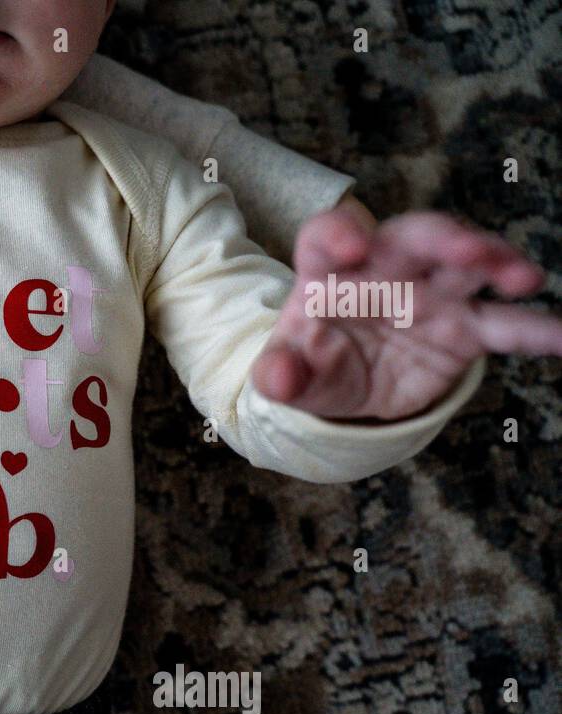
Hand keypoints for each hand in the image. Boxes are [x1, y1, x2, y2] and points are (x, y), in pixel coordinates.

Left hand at [252, 204, 558, 420]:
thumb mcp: (288, 375)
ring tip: (521, 276)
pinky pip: (504, 325)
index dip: (338, 232)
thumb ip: (280, 375)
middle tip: (466, 249)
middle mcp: (385, 270)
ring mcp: (431, 295)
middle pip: (413, 238)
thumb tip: (276, 379)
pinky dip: (536, 329)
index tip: (351, 242)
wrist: (348, 383)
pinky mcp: (464, 327)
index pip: (326, 238)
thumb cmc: (312, 363)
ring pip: (466, 267)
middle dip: (441, 238)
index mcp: (328, 272)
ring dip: (495, 263)